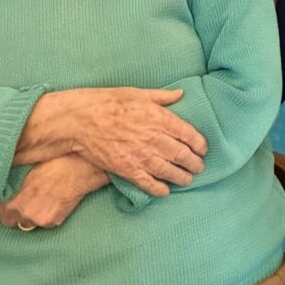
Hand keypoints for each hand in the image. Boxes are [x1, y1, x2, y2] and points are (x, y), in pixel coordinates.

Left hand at [0, 154, 108, 228]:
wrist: (78, 166)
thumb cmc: (53, 159)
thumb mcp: (25, 162)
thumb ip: (10, 176)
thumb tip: (3, 179)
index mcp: (6, 191)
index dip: (1, 202)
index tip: (8, 197)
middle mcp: (16, 207)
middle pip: (6, 219)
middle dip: (14, 212)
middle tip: (25, 200)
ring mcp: (32, 217)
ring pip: (24, 224)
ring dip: (29, 216)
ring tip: (42, 201)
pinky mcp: (49, 222)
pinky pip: (42, 224)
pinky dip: (47, 216)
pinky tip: (55, 203)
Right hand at [16, 88, 207, 196]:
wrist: (81, 120)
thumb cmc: (109, 102)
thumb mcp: (138, 93)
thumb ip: (162, 97)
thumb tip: (181, 94)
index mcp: (160, 118)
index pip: (189, 134)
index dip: (199, 144)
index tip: (203, 149)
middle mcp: (154, 138)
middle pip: (182, 155)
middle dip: (194, 163)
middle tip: (200, 167)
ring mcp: (141, 156)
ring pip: (168, 171)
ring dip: (181, 177)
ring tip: (188, 180)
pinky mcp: (126, 169)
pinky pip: (147, 183)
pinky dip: (159, 189)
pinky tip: (165, 191)